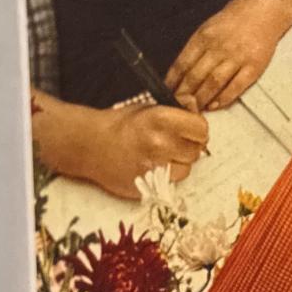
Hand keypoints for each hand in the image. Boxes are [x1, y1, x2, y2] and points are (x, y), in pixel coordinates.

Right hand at [93, 101, 207, 198]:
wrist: (90, 145)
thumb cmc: (119, 124)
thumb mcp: (148, 107)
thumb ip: (175, 107)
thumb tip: (194, 106)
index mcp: (161, 120)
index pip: (201, 129)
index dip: (197, 129)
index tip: (190, 129)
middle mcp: (160, 144)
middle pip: (196, 151)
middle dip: (189, 146)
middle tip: (175, 142)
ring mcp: (154, 167)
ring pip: (187, 169)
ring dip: (179, 163)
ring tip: (162, 155)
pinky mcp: (148, 185)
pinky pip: (172, 182)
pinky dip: (168, 175)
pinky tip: (154, 166)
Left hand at [167, 0, 289, 110]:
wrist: (265, 10)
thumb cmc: (234, 20)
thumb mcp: (209, 27)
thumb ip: (195, 48)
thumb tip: (178, 73)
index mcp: (204, 36)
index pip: (182, 64)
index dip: (173, 82)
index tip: (166, 94)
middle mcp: (219, 46)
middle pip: (196, 76)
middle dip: (184, 95)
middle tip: (179, 107)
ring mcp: (237, 57)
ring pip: (213, 83)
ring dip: (202, 99)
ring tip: (195, 109)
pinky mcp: (254, 66)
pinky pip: (236, 86)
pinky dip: (224, 98)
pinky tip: (215, 105)